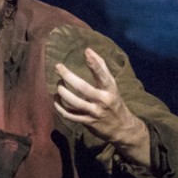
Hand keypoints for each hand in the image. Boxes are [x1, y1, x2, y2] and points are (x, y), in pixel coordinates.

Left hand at [55, 47, 150, 168]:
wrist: (122, 127)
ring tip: (58, 85)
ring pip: (74, 102)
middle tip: (58, 67)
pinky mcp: (87, 122)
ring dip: (62, 92)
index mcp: (110, 89)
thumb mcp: (112, 84)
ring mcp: (94, 112)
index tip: (86, 52)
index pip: (102, 75)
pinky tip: (56, 100)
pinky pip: (70, 115)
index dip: (95, 64)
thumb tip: (88, 50)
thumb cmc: (114, 100)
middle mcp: (103, 100)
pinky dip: (60, 108)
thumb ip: (101, 67)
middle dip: (68, 76)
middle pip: (83, 88)